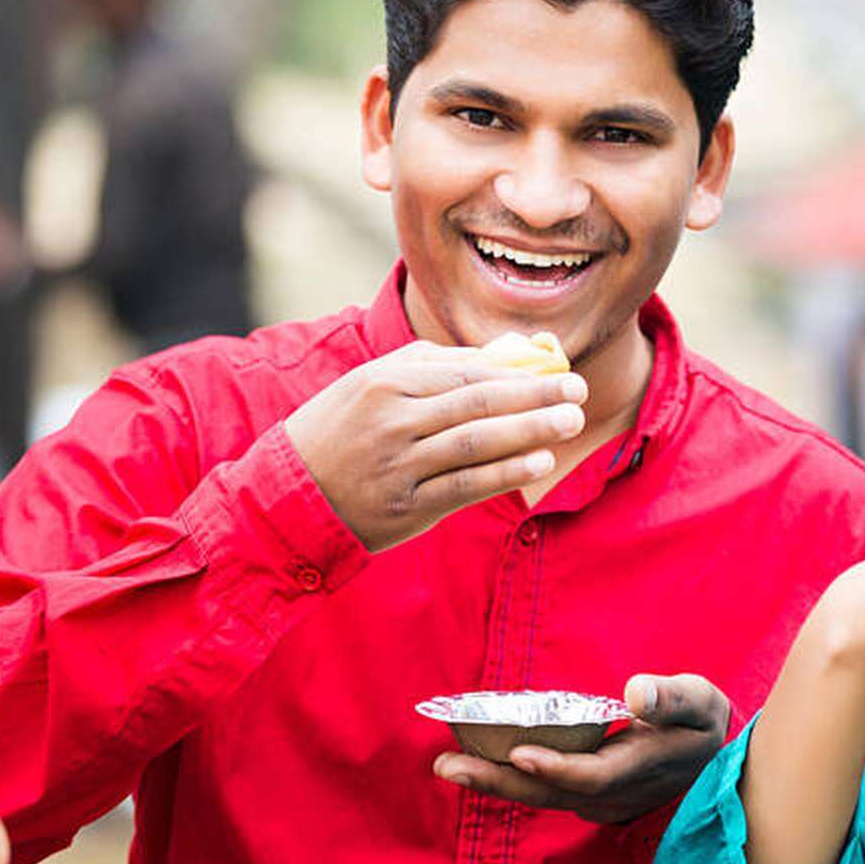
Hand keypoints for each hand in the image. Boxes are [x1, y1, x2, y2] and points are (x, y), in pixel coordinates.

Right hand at [285, 341, 588, 551]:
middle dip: (535, 396)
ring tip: (569, 422)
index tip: (560, 369)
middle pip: (477, 403)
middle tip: (578, 392)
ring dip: (529, 431)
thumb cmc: (339, 432)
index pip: (464, 374)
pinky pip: (465, 485)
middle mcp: (392, 421)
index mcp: (384, 382)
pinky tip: (539, 461)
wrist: (286, 496)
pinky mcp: (406, 507)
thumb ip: (430, 366)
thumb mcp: (370, 385)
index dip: (518, 372)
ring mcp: (400, 466)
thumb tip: (499, 356)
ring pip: (476, 443)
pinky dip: (505, 473)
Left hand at [432, 673, 730, 824]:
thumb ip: (673, 698)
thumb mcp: (701, 703)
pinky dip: (506, 779)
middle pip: (548, 794)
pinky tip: (475, 762)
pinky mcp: (584, 797)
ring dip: (492, 782)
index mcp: (639, 768)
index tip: (519, 753)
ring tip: (447, 765)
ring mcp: (596, 800)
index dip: (556, 768)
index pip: (592, 776)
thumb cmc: (703, 725)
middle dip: (496, 781)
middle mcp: (611, 793)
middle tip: (446, 766)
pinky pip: (540, 791)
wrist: (713, 765)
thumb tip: (638, 694)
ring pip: (539, 796)